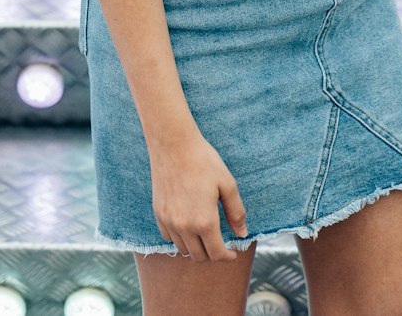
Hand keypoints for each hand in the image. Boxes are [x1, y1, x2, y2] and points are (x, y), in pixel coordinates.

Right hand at [149, 130, 247, 261]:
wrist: (173, 144)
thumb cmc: (203, 161)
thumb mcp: (227, 184)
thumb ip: (236, 212)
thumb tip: (242, 234)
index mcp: (204, 221)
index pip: (216, 253)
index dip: (227, 257)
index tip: (232, 253)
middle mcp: (184, 227)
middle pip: (199, 256)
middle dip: (212, 254)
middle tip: (220, 243)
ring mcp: (169, 221)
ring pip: (183, 249)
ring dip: (195, 247)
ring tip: (205, 235)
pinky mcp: (159, 214)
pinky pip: (169, 237)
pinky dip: (179, 238)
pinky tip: (188, 225)